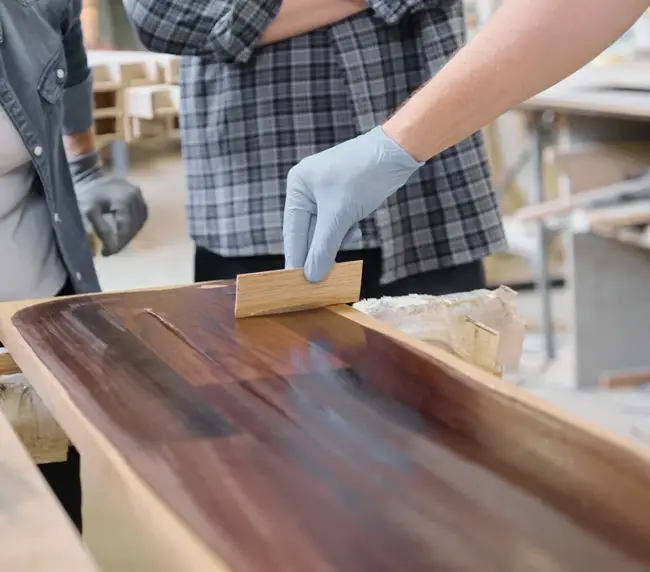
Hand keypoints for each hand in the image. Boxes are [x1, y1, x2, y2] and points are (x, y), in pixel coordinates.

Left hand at [68, 152, 147, 255]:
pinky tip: (124, 232)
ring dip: (129, 235)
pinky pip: (141, 216)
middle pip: (133, 227)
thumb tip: (112, 249)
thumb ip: (102, 230)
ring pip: (139, 223)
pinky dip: (134, 226)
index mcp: (124, 200)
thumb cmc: (85, 194)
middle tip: (111, 251)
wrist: (88, 177)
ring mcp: (139, 195)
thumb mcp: (89, 213)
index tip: (107, 254)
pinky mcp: (140, 196)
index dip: (117, 244)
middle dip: (122, 241)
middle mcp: (136, 197)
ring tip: (117, 243)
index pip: (125, 229)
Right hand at [283, 126, 422, 281]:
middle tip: (319, 282)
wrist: (397, 152)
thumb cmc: (365, 175)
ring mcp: (325, 193)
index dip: (295, 259)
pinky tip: (356, 230)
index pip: (293, 232)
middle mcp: (307, 189)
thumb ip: (324, 247)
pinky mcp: (342, 198)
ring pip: (324, 230)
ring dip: (335, 242)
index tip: (294, 285)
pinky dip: (346, 232)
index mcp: (297, 186)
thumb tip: (312, 277)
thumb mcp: (341, 215)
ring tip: (348, 245)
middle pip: (308, 232)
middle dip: (318, 252)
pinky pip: (337, 224)